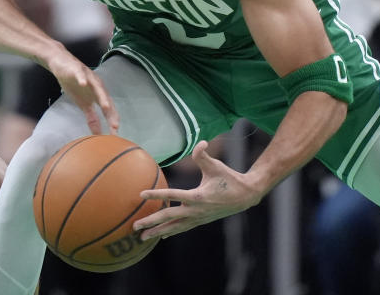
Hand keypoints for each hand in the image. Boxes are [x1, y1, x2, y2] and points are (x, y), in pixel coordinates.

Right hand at [46, 50, 118, 134]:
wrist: (61, 64)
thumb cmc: (74, 84)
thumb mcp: (82, 103)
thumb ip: (91, 117)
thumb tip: (97, 134)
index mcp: (99, 95)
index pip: (109, 109)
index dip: (112, 121)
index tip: (115, 134)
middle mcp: (97, 86)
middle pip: (106, 99)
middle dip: (111, 112)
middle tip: (114, 125)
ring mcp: (88, 77)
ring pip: (97, 87)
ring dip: (102, 97)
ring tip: (105, 106)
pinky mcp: (77, 70)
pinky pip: (80, 75)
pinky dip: (82, 79)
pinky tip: (83, 83)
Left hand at [134, 140, 262, 240]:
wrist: (245, 196)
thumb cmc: (229, 178)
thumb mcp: (216, 165)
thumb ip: (204, 155)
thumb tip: (201, 143)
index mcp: (198, 196)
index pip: (172, 195)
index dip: (156, 195)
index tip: (141, 194)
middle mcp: (196, 210)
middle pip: (169, 218)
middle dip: (150, 222)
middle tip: (134, 226)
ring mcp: (198, 218)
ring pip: (174, 227)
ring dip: (157, 231)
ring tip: (142, 237)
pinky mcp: (201, 220)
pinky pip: (182, 228)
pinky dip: (171, 231)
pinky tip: (161, 235)